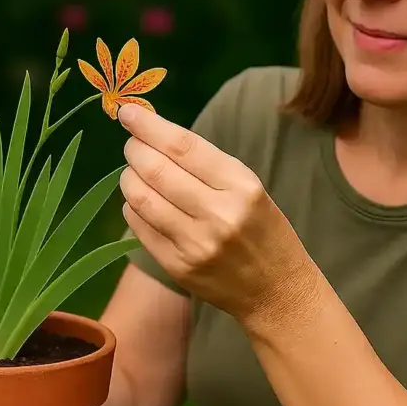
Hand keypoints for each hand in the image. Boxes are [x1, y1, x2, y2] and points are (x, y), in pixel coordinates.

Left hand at [116, 103, 316, 330]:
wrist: (278, 292)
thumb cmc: (264, 230)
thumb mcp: (249, 188)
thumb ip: (206, 165)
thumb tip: (154, 135)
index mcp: (242, 186)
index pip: (183, 146)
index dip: (149, 126)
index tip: (128, 112)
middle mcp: (218, 214)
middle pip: (155, 170)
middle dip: (134, 149)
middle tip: (132, 144)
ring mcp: (195, 244)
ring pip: (141, 198)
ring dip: (129, 177)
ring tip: (134, 171)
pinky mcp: (177, 267)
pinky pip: (139, 227)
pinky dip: (133, 206)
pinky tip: (142, 201)